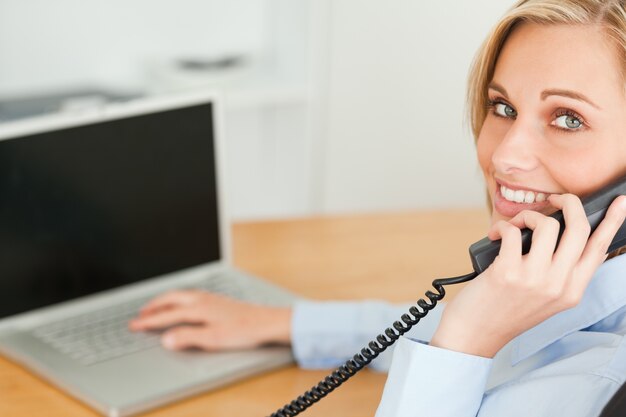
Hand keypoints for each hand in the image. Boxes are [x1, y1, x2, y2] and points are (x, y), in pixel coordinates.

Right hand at [128, 290, 291, 350]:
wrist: (266, 322)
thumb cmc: (243, 330)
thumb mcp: (212, 339)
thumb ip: (188, 338)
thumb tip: (166, 339)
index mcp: (198, 308)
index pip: (166, 315)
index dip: (148, 321)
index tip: (134, 325)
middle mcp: (202, 299)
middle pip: (171, 298)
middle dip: (153, 306)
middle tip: (139, 314)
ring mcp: (211, 297)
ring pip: (180, 295)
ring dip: (165, 300)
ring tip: (156, 307)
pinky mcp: (218, 300)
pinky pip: (190, 295)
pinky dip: (178, 299)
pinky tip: (182, 304)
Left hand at [430, 194, 625, 357]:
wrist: (475, 334)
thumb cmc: (505, 311)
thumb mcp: (545, 298)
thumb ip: (559, 273)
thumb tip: (561, 233)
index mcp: (572, 291)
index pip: (599, 249)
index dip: (612, 222)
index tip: (620, 203)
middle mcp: (558, 285)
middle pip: (578, 228)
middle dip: (568, 202)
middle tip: (554, 198)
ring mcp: (534, 278)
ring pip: (547, 225)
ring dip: (528, 216)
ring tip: (515, 225)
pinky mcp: (507, 272)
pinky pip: (512, 231)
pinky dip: (502, 226)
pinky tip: (494, 235)